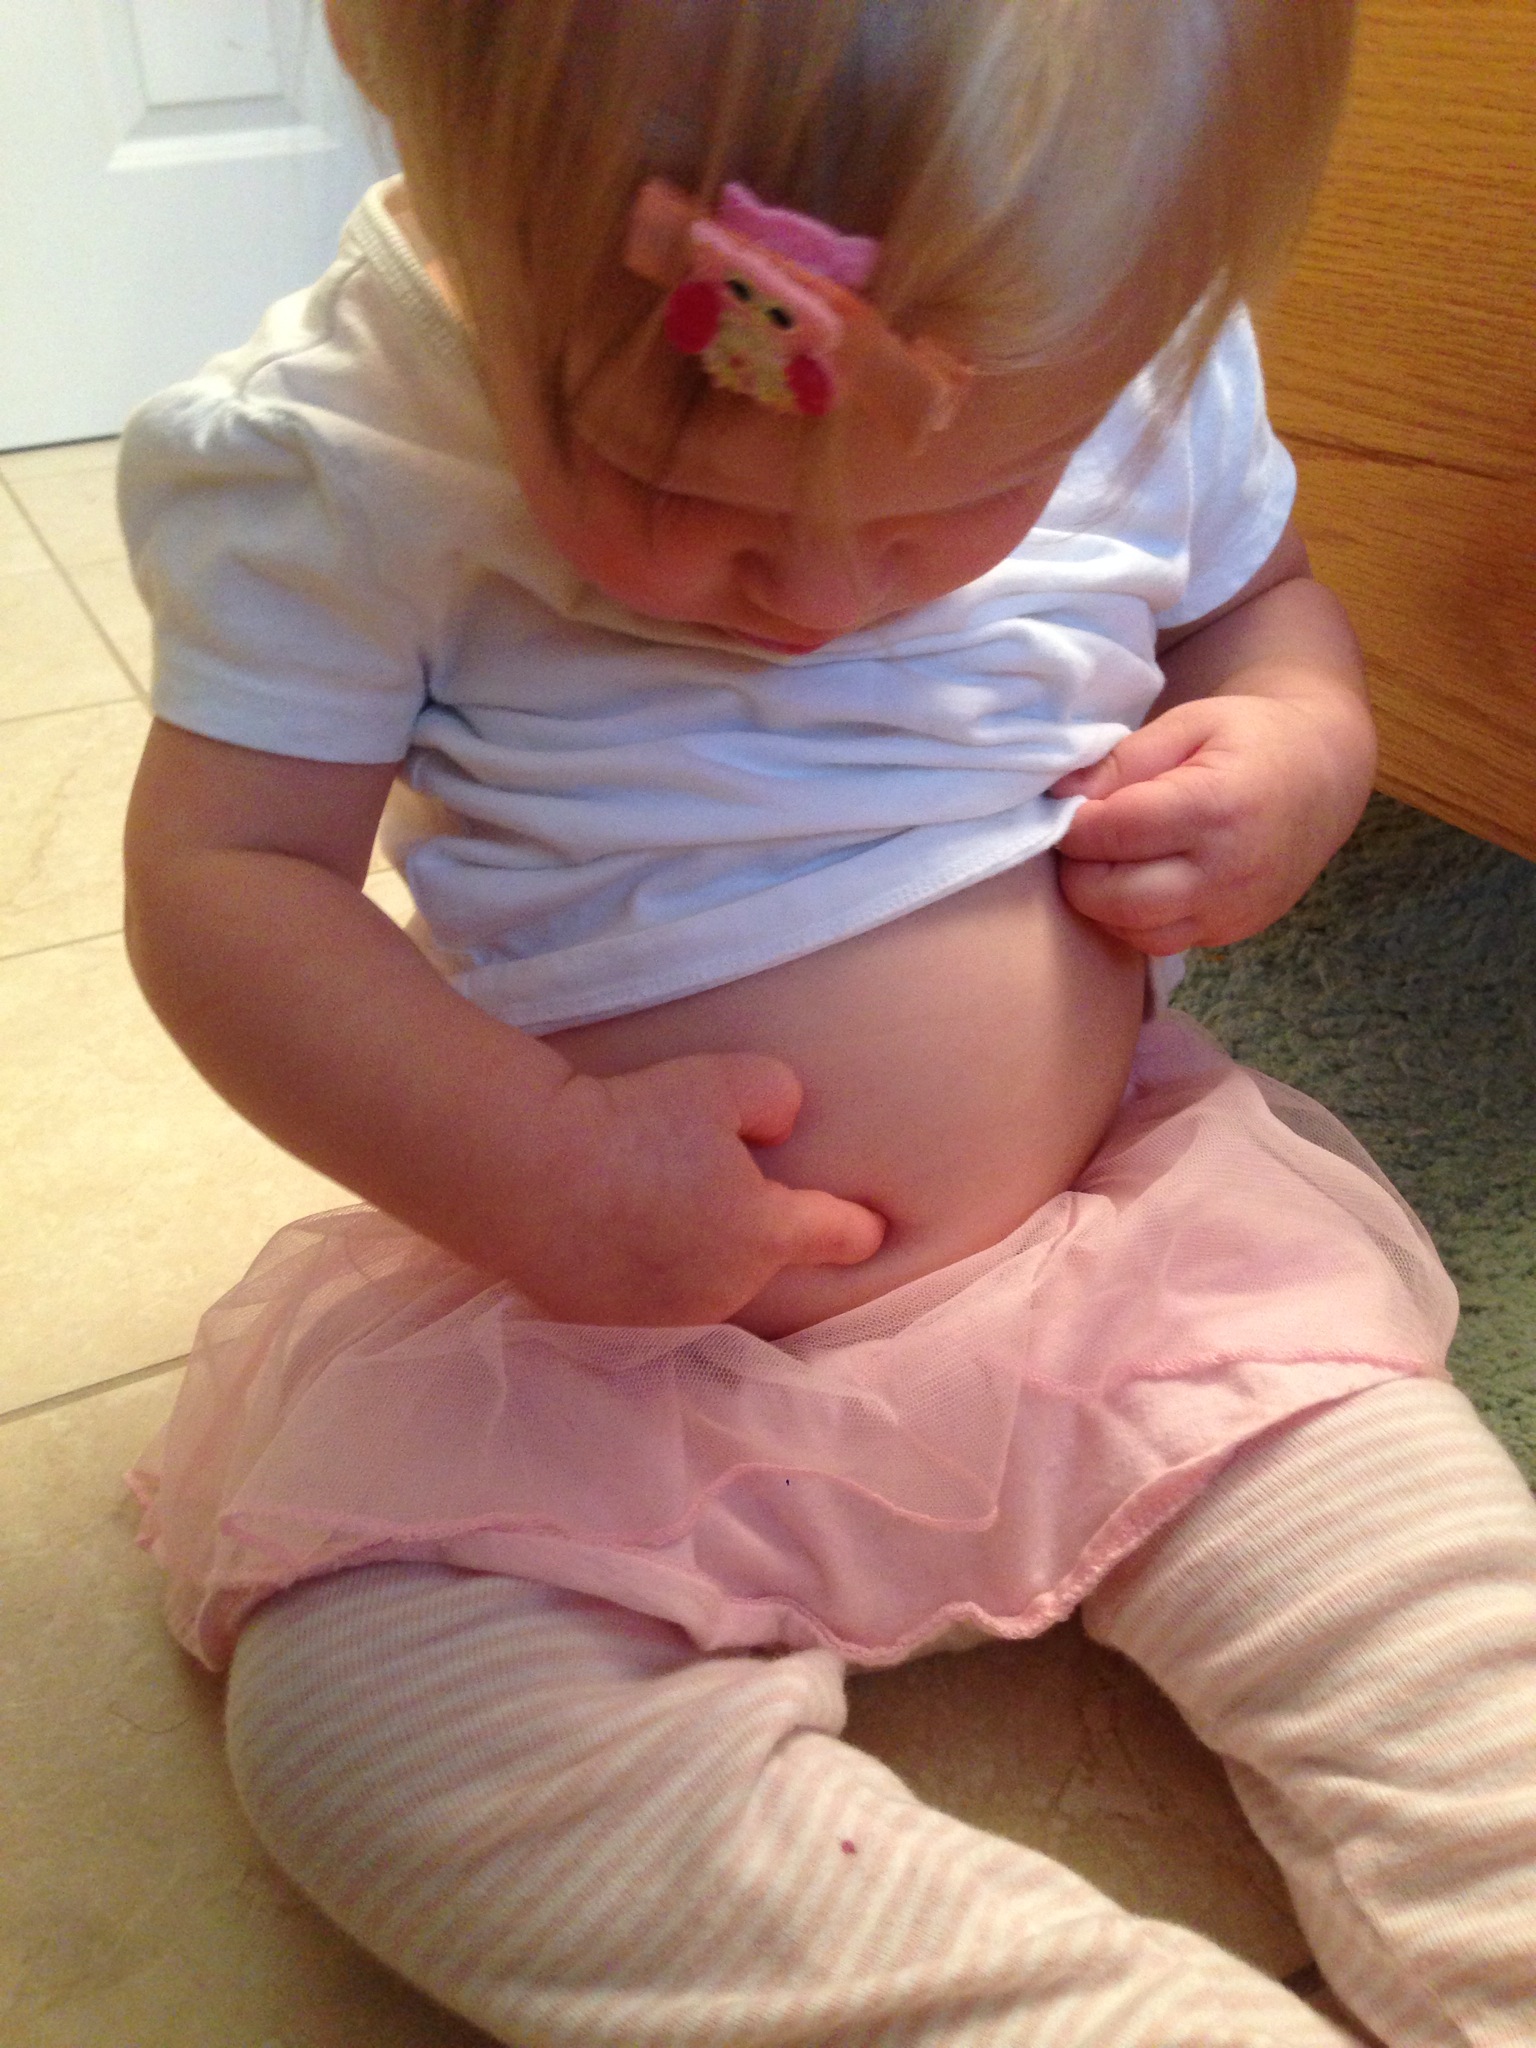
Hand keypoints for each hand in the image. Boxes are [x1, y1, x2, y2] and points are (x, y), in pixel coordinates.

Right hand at [511, 1051, 886, 1324]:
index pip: (839, 1236)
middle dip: (753, 1231)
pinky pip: (648, 1300)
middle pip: (763, 1262)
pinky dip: (644, 1275)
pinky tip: (617, 1239)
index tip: (872, 1228)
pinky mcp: (609, 1326)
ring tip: (658, 1212)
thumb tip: (781, 1126)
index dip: (859, 1226)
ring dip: (698, 1259)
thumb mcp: (723, 1082)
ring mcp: (665, 1317)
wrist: (527, 1171)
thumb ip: (776, 1098)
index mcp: (765, 1235)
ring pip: (706, 1286)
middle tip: (711, 1181)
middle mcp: (725, 1290)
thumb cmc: (632, 1122)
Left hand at [1050, 691, 1373, 952]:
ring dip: (1098, 900)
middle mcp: (1226, 870)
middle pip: (1111, 894)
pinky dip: (1129, 919)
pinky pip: (1157, 943)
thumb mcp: (1189, 724)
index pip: (1111, 832)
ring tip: (1103, 858)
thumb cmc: (1250, 740)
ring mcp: (1230, 910)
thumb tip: (1060, 795)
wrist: (1322, 777)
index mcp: (1216, 806)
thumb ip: (1123, 760)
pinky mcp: (1230, 933)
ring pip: (1129, 929)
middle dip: (1077, 867)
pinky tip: (1131, 881)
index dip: (1073, 822)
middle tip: (1078, 837)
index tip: (1068, 806)